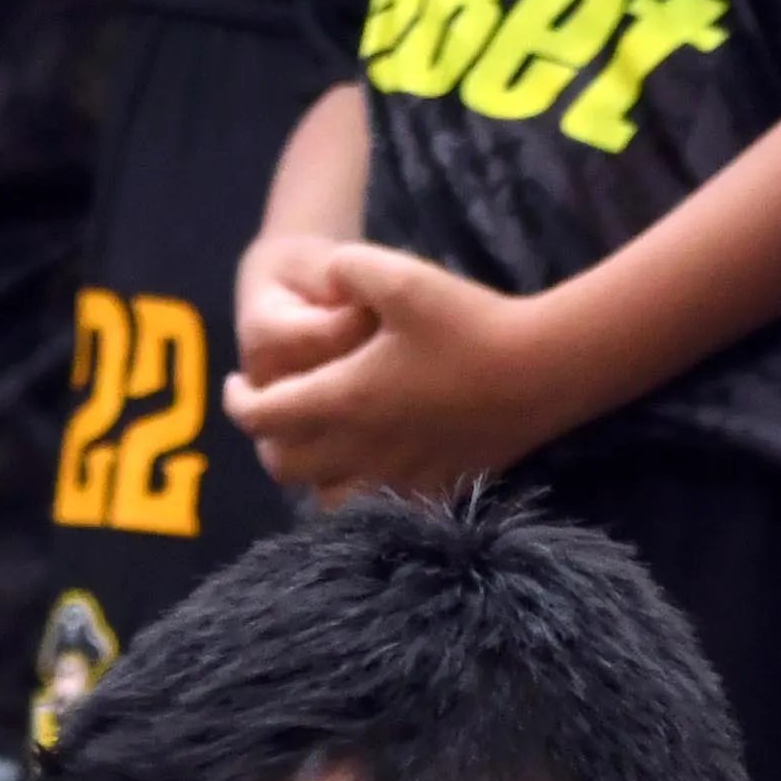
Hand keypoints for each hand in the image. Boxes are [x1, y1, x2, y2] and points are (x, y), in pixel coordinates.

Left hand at [230, 243, 597, 500]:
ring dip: (309, 475)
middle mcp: (360, 449)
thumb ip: (348, 269)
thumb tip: (325, 274)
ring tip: (317, 445)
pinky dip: (354, 495)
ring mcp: (397, 477)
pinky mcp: (432, 489)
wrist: (542, 372)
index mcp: (342, 399)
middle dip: (267, 441)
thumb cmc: (469, 322)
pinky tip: (365, 468)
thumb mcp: (401, 276)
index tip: (238, 385)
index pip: (262, 417)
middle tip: (273, 414)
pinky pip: (373, 511)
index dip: (238, 402)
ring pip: (323, 499)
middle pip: (284, 467)